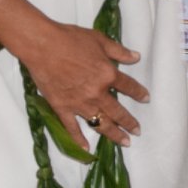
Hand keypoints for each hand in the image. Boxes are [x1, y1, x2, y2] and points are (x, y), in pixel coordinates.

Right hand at [22, 22, 146, 147]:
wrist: (42, 45)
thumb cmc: (70, 38)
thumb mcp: (99, 40)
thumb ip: (119, 51)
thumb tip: (135, 57)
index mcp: (107, 74)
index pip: (128, 86)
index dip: (139, 93)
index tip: (146, 99)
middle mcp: (97, 93)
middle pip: (118, 111)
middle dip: (129, 122)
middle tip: (137, 131)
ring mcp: (79, 103)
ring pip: (101, 123)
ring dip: (114, 134)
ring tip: (124, 142)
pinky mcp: (62, 108)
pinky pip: (72, 128)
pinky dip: (79, 139)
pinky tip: (86, 148)